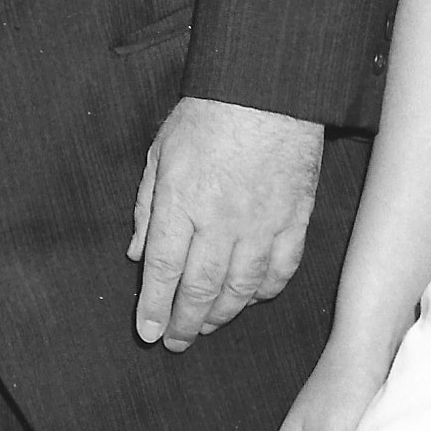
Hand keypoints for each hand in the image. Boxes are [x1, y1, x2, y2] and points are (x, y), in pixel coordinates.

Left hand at [129, 97, 322, 348]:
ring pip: (241, 287)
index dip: (154, 307)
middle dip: (185, 322)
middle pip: (200, 289)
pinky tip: (251, 298)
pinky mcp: (294, 219)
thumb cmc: (208, 115)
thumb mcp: (160, 153)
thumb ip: (147, 207)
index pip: (163, 270)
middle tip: (176, 342)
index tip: (149, 332)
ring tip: (208, 326)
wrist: (267, 89)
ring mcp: (261, 224)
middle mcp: (220, 221)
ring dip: (222, 314)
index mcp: (181, 203)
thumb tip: (135, 253)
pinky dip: (265, 290)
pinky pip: (281, 269)